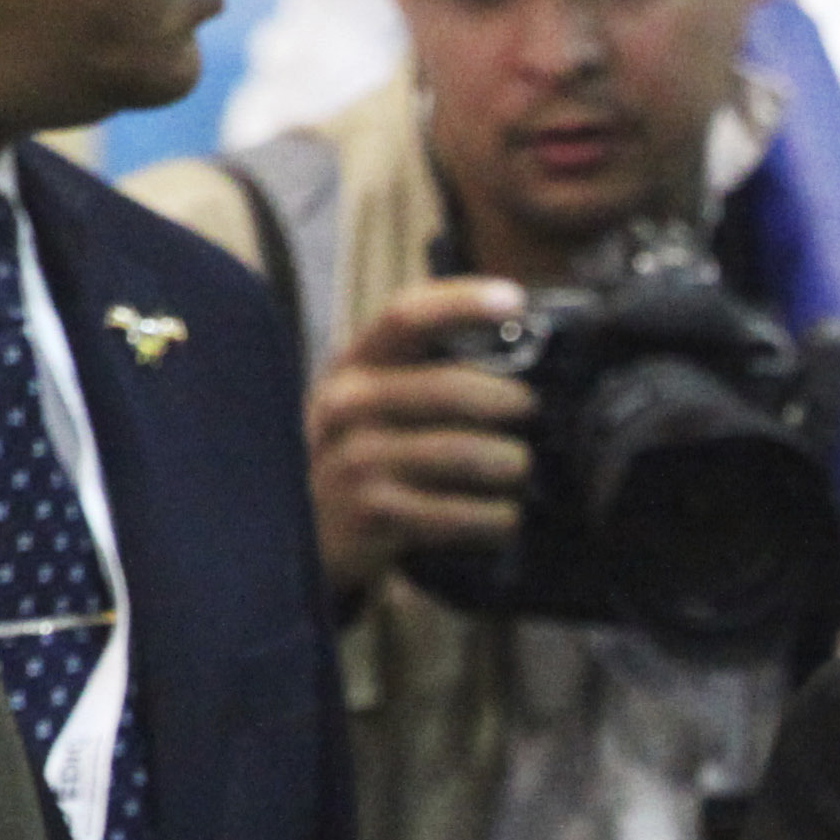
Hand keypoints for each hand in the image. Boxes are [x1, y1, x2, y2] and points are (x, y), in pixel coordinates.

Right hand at [310, 275, 541, 607]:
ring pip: (461, 453)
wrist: (310, 539)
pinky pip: (457, 513)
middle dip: (506, 398)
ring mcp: (354, 462)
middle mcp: (346, 406)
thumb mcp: (379, 404)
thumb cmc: (368, 458)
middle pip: (447, 388)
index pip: (405, 316)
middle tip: (529, 408)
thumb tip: (523, 349)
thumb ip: (430, 375)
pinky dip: (494, 518)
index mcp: (353, 365)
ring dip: (508, 463)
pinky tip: (503, 519)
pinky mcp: (372, 515)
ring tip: (517, 468)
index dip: (462, 303)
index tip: (515, 300)